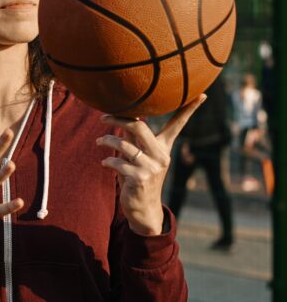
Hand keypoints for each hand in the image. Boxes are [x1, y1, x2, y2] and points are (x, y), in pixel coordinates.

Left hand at [97, 95, 205, 235]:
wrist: (142, 208)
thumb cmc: (138, 176)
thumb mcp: (138, 155)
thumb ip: (133, 138)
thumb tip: (123, 116)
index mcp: (164, 147)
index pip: (177, 125)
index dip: (189, 109)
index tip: (202, 94)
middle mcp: (161, 155)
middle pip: (140, 126)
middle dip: (118, 119)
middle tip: (103, 118)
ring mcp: (152, 167)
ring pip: (125, 145)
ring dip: (108, 141)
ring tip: (99, 142)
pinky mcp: (140, 179)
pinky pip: (118, 162)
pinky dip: (108, 161)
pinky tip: (104, 163)